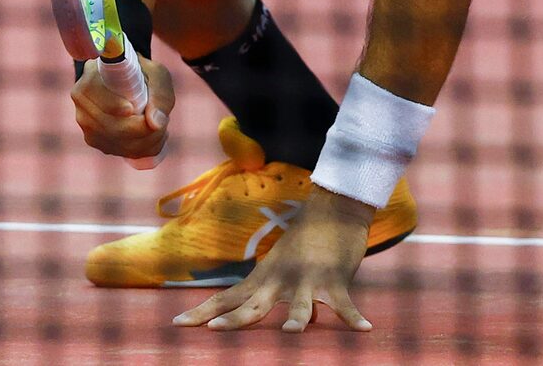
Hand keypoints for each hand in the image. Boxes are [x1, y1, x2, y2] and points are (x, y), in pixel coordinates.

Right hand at [70, 53, 173, 161]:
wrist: (131, 82)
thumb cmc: (144, 76)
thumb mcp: (157, 75)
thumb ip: (160, 95)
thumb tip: (155, 124)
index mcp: (91, 77)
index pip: (94, 94)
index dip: (112, 104)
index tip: (131, 109)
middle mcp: (82, 102)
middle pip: (110, 126)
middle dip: (143, 130)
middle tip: (164, 125)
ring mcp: (86, 124)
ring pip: (118, 144)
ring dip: (146, 142)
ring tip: (161, 128)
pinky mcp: (95, 141)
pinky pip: (121, 152)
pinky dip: (142, 149)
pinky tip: (152, 136)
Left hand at [175, 186, 375, 332]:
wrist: (332, 209)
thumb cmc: (306, 242)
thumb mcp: (284, 270)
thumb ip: (278, 297)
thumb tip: (292, 323)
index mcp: (263, 278)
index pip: (226, 298)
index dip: (202, 312)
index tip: (177, 323)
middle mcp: (280, 280)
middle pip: (253, 306)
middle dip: (234, 320)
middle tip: (214, 330)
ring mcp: (306, 279)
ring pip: (299, 306)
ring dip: (297, 319)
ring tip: (292, 333)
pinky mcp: (334, 279)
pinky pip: (344, 304)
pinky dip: (354, 318)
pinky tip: (365, 329)